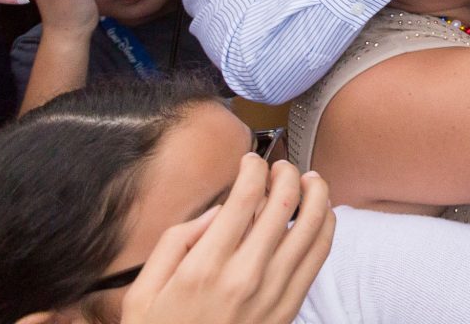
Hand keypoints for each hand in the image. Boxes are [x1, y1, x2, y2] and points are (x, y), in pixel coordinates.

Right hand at [120, 156, 334, 323]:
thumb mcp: (143, 291)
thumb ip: (176, 242)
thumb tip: (216, 211)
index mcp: (205, 267)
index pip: (244, 198)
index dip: (252, 169)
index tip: (250, 161)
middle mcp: (245, 276)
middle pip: (284, 203)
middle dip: (287, 173)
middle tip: (282, 166)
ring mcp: (273, 293)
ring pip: (312, 227)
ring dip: (316, 194)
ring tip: (310, 180)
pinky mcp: (290, 308)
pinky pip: (319, 258)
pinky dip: (326, 228)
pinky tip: (320, 215)